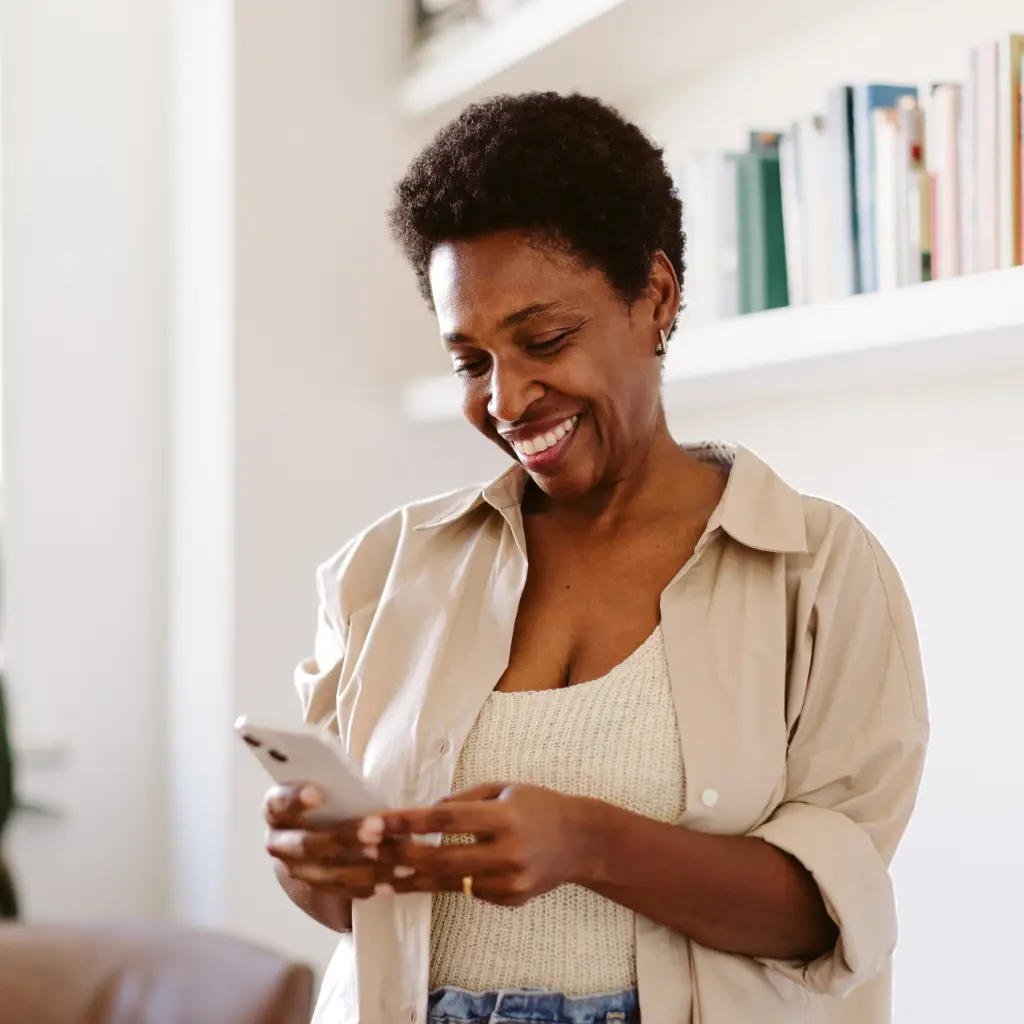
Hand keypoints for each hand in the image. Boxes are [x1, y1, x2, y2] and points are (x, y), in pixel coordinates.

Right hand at [263, 783, 414, 898]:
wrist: (306, 834)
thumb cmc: (321, 798)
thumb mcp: (320, 785)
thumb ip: (332, 783)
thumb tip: (358, 782)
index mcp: (276, 811)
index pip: (278, 803)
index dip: (295, 799)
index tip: (317, 793)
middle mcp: (279, 844)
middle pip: (307, 845)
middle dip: (344, 837)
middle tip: (376, 829)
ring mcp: (296, 870)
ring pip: (327, 874)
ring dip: (365, 868)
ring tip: (397, 860)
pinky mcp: (315, 888)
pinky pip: (342, 891)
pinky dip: (368, 887)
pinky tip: (392, 881)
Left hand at [368, 783, 591, 906]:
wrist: (579, 841)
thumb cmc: (537, 805)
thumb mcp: (503, 788)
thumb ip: (463, 799)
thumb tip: (424, 812)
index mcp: (505, 817)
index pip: (446, 819)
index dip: (407, 822)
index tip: (376, 822)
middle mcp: (507, 852)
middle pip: (440, 858)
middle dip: (399, 855)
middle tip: (366, 851)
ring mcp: (508, 882)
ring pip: (447, 884)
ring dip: (410, 880)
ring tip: (378, 877)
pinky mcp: (509, 900)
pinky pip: (467, 892)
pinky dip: (443, 884)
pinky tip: (419, 880)